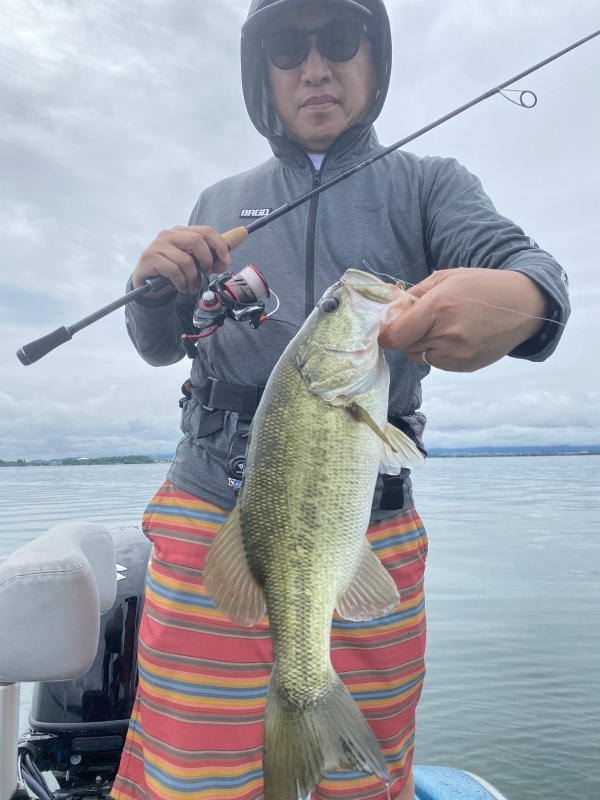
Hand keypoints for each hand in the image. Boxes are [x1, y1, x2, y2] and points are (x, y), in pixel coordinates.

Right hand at [131, 226, 231, 294]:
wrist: (146, 282)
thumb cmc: (171, 271)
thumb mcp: (193, 266)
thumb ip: (209, 263)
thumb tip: (224, 262)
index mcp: (182, 232)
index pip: (206, 231)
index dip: (219, 245)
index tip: (226, 260)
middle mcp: (169, 234)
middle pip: (197, 240)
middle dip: (207, 260)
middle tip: (206, 274)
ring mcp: (158, 245)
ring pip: (186, 260)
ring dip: (193, 279)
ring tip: (191, 286)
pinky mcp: (150, 257)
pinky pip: (175, 271)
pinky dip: (182, 283)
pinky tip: (181, 287)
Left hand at [379, 268, 549, 371]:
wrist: (523, 306)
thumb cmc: (482, 286)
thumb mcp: (446, 278)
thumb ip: (414, 294)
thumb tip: (389, 309)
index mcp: (438, 308)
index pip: (395, 336)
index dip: (385, 334)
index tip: (385, 328)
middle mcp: (446, 335)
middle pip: (405, 346)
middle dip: (405, 334)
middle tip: (420, 320)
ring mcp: (457, 355)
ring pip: (419, 356)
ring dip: (421, 344)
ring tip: (442, 327)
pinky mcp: (465, 367)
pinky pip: (437, 363)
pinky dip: (438, 352)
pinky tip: (455, 337)